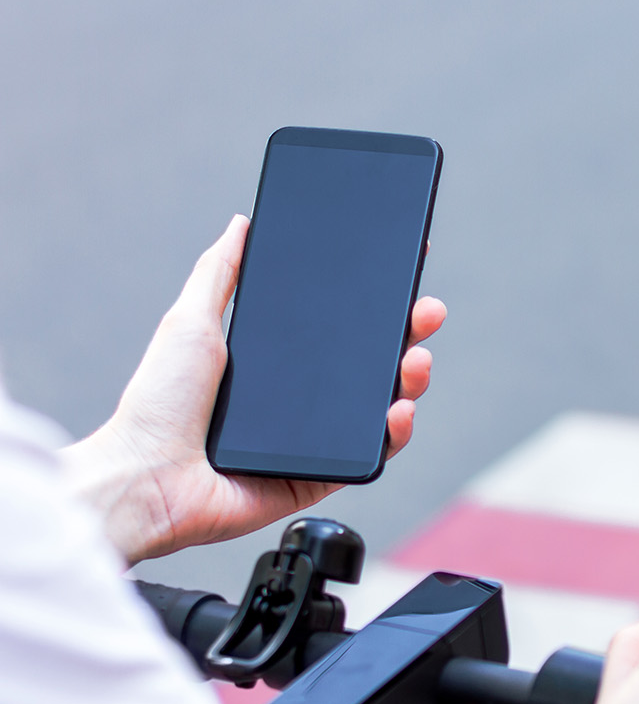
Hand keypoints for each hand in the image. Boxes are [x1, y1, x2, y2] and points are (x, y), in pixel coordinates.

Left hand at [60, 215, 445, 564]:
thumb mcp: (189, 321)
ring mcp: (312, 439)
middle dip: (407, 335)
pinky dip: (393, 434)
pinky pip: (370, 456)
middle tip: (426, 313)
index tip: (401, 275)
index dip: (373, 304)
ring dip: (409, 381)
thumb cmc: (157, 405)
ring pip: (379, 407)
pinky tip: (398, 411)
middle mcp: (298, 401)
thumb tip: (240, 225)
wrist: (148, 477)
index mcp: (274, 363)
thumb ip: (219, 273)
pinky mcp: (319, 477)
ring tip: (416, 362)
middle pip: (369, 363)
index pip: (337, 328)